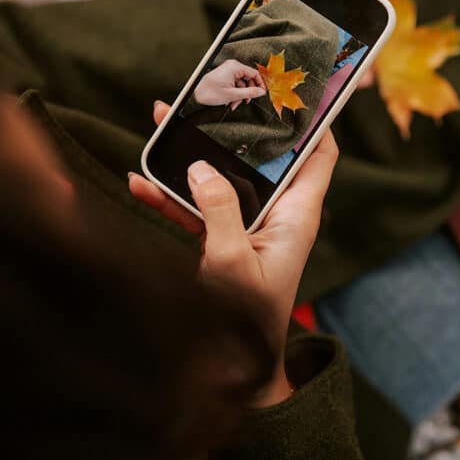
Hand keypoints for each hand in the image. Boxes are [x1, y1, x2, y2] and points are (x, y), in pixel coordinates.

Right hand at [129, 101, 337, 405]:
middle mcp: (276, 215)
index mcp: (297, 215)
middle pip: (260, 158)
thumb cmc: (247, 321)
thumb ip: (219, 209)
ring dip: (190, 156)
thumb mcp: (232, 261)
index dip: (315, 121)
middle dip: (233, 128)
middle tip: (211, 93)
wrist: (235, 371)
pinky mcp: (221, 240)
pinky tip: (139, 181)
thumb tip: (199, 166)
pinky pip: (197, 207)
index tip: (294, 88)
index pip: (319, 156)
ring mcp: (247, 226)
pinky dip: (170, 195)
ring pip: (221, 177)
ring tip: (162, 124)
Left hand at [195, 59, 265, 108]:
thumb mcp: (233, 94)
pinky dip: (235, 93)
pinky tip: (231, 101)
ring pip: (242, 83)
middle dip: (247, 92)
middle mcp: (232, 67)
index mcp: (235, 67)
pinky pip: (235, 84)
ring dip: (240, 95)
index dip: (260, 84)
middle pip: (248, 79)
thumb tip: (261, 92)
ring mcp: (228, 71)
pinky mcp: (225, 76)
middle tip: (246, 101)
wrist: (196, 93)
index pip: (255, 73)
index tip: (262, 93)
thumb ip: (250, 93)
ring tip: (234, 103)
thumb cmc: (210, 91)